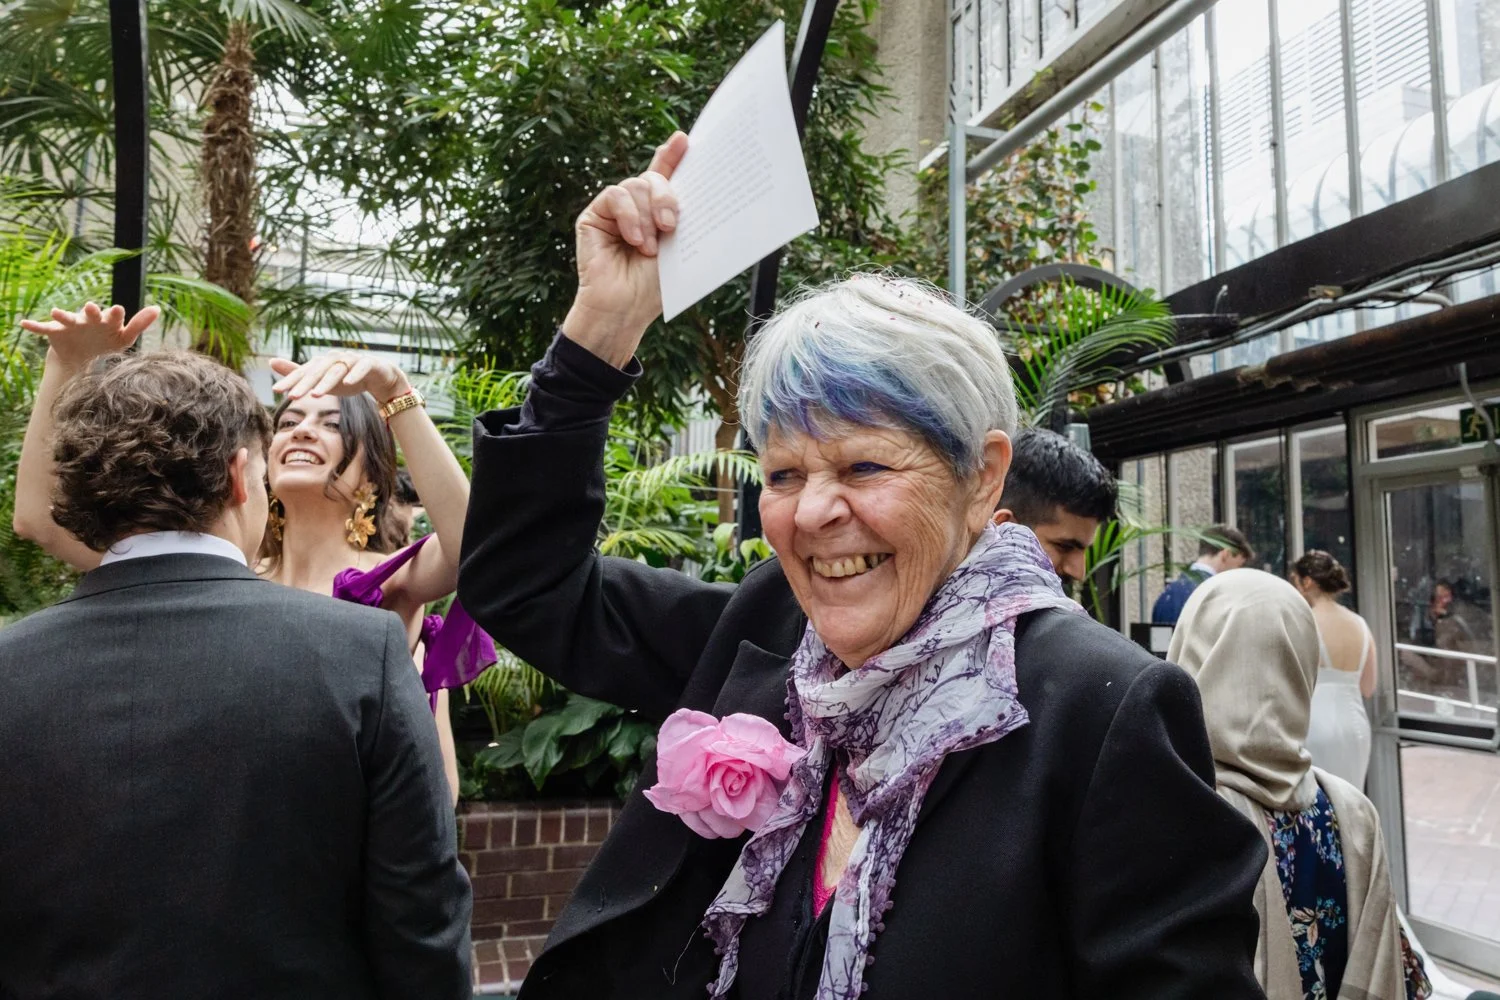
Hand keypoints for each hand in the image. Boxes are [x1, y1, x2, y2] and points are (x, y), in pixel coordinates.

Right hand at [20, 302, 159, 373]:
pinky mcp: (56, 331)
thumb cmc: (108, 343)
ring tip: (56, 312)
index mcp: (108, 321)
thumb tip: (157, 308)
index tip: (118, 310)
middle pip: (91, 313)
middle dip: (90, 310)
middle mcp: (89, 319)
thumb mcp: (124, 338)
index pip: (114, 316)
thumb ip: (139, 324)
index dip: (115, 314)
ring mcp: (72, 324)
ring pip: (67, 318)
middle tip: (90, 307)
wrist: (82, 357)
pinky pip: (44, 328)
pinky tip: (23, 323)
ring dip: (62, 315)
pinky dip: (34, 326)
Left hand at [269, 350, 411, 403]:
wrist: (381, 375)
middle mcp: (335, 359)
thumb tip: (271, 361)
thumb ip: (299, 372)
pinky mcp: (370, 363)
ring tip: (316, 395)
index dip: (291, 380)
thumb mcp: (321, 379)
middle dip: (305, 383)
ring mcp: (353, 360)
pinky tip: (348, 383)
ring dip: (326, 382)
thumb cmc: (347, 377)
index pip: (304, 372)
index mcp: (322, 363)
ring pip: (337, 370)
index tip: (276, 391)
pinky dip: (355, 374)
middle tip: (292, 396)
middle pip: (318, 371)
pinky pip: (362, 367)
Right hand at [563, 131, 687, 368]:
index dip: (673, 155)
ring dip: (648, 216)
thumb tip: (707, 192)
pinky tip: (635, 240)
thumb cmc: (654, 288)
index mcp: (659, 213)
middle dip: (667, 197)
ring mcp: (615, 210)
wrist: (624, 309)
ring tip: (650, 247)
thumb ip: (685, 218)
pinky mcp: (595, 215)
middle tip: (673, 226)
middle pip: (653, 179)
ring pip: (635, 185)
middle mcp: (637, 207)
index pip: (667, 176)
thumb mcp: (679, 248)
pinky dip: (629, 217)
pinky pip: (615, 196)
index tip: (685, 139)